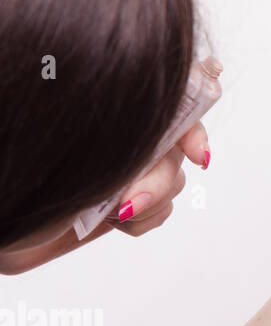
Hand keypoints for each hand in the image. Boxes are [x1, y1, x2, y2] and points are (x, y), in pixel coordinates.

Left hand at [0, 122, 211, 273]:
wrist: (2, 228)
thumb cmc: (21, 173)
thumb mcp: (73, 138)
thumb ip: (127, 124)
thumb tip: (185, 117)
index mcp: (116, 106)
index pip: (174, 98)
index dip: (192, 123)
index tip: (197, 154)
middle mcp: (126, 132)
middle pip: (177, 146)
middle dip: (159, 179)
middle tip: (127, 202)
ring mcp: (128, 168)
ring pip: (175, 179)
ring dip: (151, 201)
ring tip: (111, 213)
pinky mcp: (127, 202)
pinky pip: (162, 209)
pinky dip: (145, 218)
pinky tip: (116, 221)